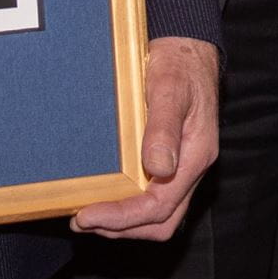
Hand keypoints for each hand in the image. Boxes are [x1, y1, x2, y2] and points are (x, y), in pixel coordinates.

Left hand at [71, 36, 220, 241]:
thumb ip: (164, 127)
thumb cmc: (180, 65)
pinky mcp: (169, 162)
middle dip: (121, 228)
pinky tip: (103, 196)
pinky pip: (151, 197)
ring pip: (156, 215)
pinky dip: (126, 206)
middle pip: (160, 222)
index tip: (86, 215)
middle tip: (82, 220)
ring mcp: (179, 167)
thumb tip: (158, 168)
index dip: (122, 217)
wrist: (187, 50)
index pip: (160, 206)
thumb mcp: (170, 88)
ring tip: (86, 215)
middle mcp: (189, 168)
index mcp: (196, 156)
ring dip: (122, 222)